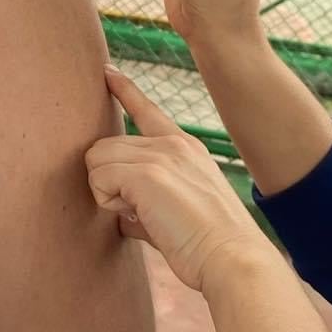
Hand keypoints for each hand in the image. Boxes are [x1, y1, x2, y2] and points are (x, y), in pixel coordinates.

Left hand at [86, 66, 265, 291]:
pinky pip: (99, 177)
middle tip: (138, 212)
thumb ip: (147, 205)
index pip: (147, 111)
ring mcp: (160, 154)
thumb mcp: (178, 213)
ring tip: (139, 214)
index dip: (124, 90)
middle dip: (108, 182)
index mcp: (185, 148)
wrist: (233, 259)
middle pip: (105, 146)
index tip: (108, 72)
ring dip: (106, 191)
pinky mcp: (147, 172)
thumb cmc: (208, 247)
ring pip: (97, 158)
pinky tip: (135, 216)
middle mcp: (172, 144)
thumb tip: (124, 217)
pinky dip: (107, 202)